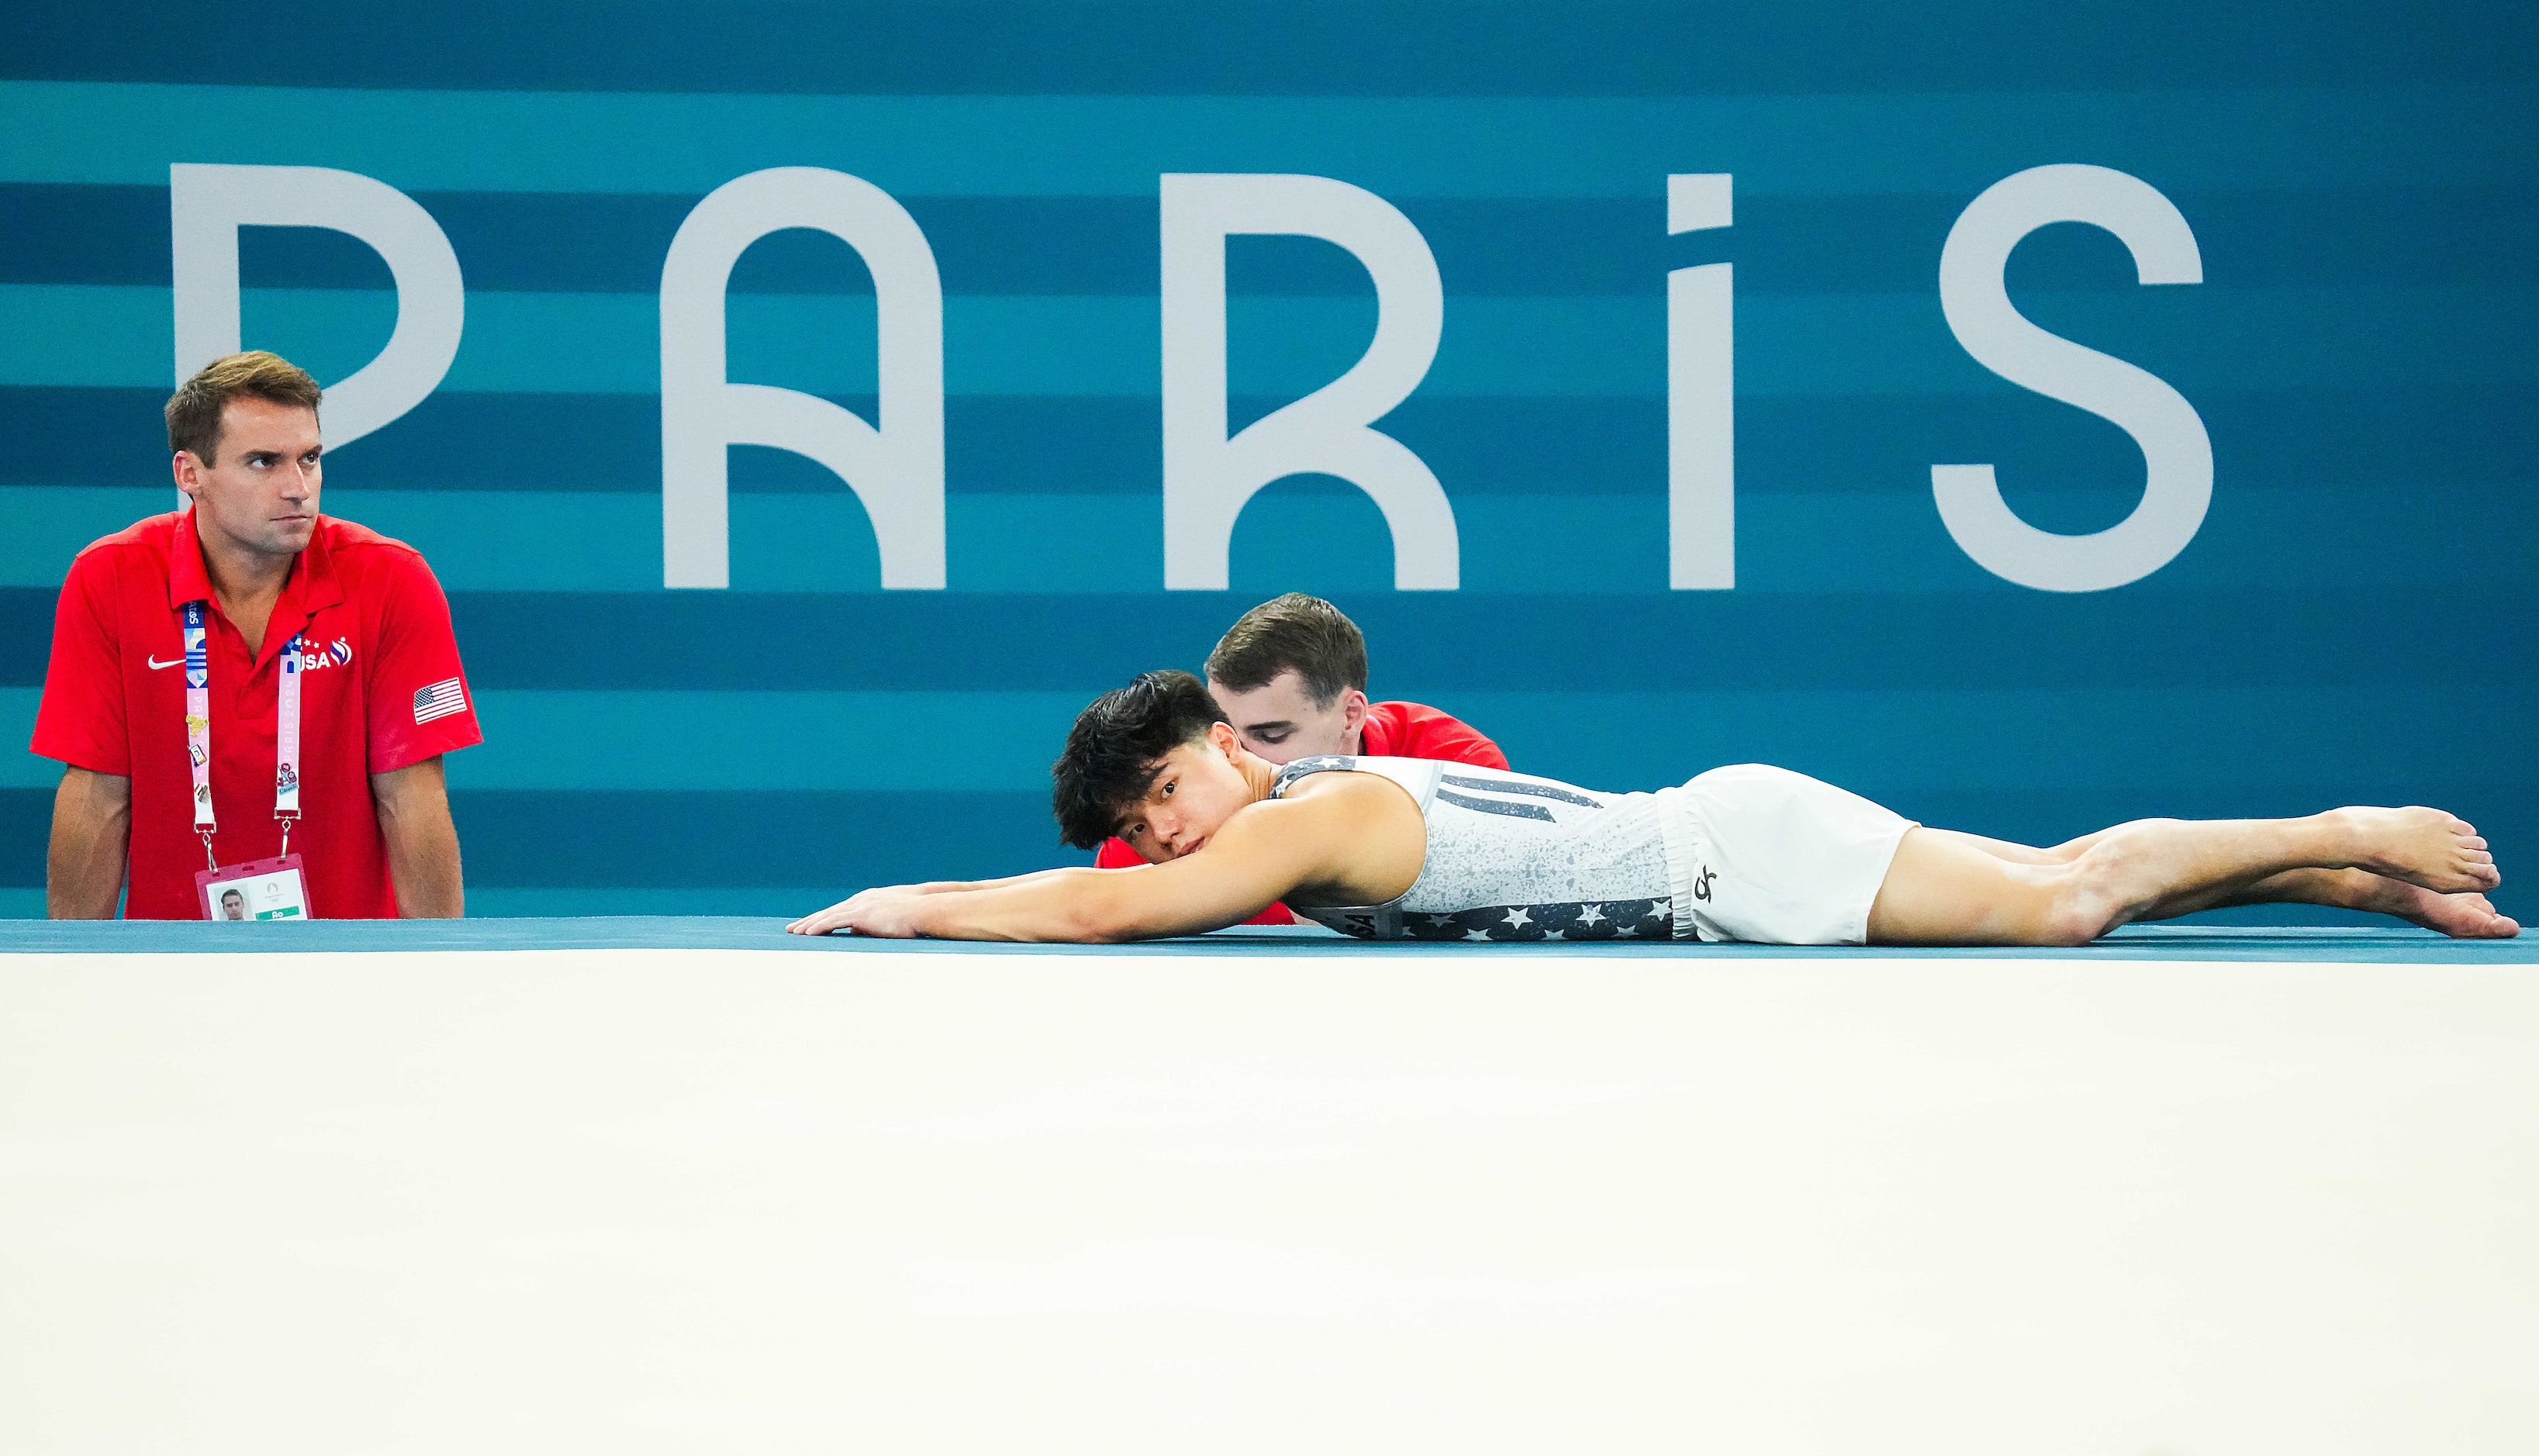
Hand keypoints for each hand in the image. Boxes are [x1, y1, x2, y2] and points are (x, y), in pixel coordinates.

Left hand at [787, 884, 938, 936]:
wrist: (926, 911)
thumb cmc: (915, 917)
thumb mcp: (890, 920)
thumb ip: (872, 924)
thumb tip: (855, 933)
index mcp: (868, 900)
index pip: (840, 910)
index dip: (823, 918)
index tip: (809, 925)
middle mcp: (861, 899)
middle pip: (829, 911)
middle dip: (809, 920)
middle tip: (793, 929)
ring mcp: (861, 905)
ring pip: (827, 915)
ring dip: (809, 924)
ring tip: (794, 933)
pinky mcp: (862, 914)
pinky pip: (834, 921)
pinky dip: (819, 927)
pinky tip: (807, 934)